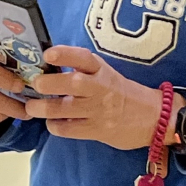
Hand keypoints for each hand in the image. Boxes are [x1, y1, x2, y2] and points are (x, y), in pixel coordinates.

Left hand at [24, 46, 183, 149]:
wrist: (153, 118)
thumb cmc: (122, 94)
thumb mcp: (106, 75)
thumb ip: (83, 72)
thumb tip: (48, 70)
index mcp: (102, 70)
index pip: (83, 58)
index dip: (65, 54)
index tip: (48, 54)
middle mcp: (101, 88)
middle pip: (73, 83)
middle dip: (50, 84)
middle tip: (36, 84)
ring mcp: (100, 111)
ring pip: (66, 109)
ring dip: (44, 108)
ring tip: (32, 107)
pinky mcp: (98, 130)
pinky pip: (71, 129)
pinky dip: (56, 126)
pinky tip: (52, 123)